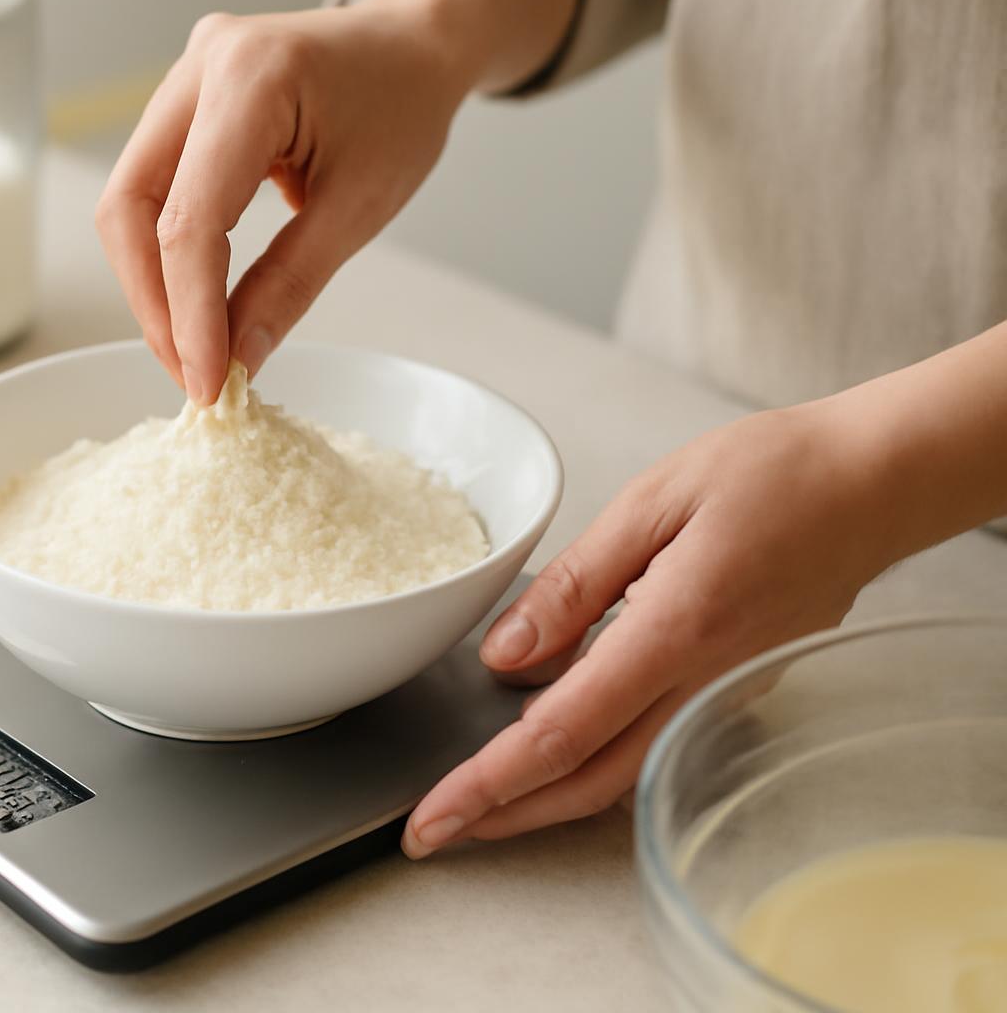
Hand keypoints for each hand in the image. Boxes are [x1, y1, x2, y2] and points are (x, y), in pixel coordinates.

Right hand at [96, 0, 551, 403]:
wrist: (413, 45)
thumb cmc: (403, 104)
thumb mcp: (361, 205)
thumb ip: (292, 282)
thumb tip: (237, 354)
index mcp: (251, 79)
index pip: (191, 218)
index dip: (189, 313)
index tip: (207, 382)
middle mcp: (200, 68)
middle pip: (129, 206)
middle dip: (154, 302)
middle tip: (191, 372)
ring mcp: (183, 79)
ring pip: (129, 200)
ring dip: (154, 283)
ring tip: (196, 347)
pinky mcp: (184, 103)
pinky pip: (152, 187)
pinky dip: (169, 251)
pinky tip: (199, 299)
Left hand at [402, 403, 906, 855]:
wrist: (876, 485)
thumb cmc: (772, 474)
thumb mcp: (654, 501)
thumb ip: (575, 584)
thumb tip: (505, 657)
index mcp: (672, 631)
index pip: (559, 733)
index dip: (488, 784)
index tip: (432, 817)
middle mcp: (702, 682)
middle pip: (587, 781)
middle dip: (501, 816)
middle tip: (433, 834)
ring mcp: (725, 695)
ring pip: (621, 775)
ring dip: (543, 799)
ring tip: (477, 804)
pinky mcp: (735, 691)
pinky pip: (653, 744)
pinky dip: (592, 764)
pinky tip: (551, 752)